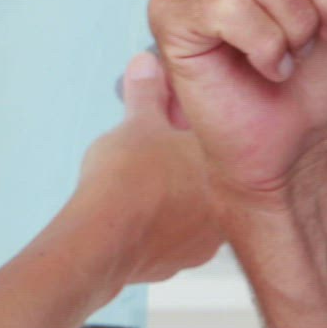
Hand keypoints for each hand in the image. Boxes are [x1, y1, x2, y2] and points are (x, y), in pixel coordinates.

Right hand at [74, 52, 221, 284]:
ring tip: (135, 183)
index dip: (184, 128)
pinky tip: (131, 213)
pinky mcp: (177, 264)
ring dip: (169, 196)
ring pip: (189, 210)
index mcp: (221, 170)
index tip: (164, 121)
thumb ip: (147, 93)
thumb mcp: (138, 123)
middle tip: (147, 150)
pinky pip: (171, 237)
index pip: (212, 141)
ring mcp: (202, 243)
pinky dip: (154, 224)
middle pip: (201, 177)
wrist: (105, 238)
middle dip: (177, 162)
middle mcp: (222, 209)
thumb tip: (146, 64)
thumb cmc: (128, 179)